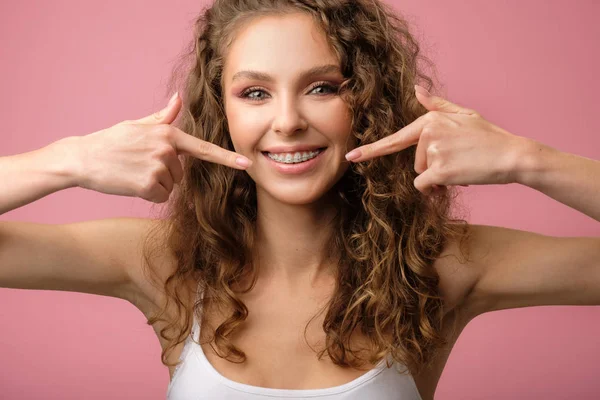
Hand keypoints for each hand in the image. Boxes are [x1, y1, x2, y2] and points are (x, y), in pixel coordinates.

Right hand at [71, 92, 252, 202]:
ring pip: (171, 186)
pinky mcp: (149, 185)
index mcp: (169, 134)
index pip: (204, 148)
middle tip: (139, 164)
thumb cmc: (112, 141)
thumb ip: (164, 116)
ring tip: (134, 172)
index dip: (227, 158)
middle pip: (182, 173)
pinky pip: (161, 196)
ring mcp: (159, 167)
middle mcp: (168, 149)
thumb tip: (178, 97)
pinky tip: (132, 183)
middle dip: (165, 173)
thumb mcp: (139, 125)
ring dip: (155, 184)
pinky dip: (148, 194)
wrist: (83, 158)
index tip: (246, 164)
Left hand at [344, 85, 526, 194]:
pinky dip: (437, 188)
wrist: (513, 155)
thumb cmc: (489, 137)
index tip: (351, 158)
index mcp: (430, 120)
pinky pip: (425, 186)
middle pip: (414, 162)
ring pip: (420, 175)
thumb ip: (437, 105)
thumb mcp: (464, 115)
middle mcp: (427, 132)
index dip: (371, 150)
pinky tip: (458, 178)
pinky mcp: (439, 169)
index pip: (395, 139)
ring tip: (461, 167)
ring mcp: (433, 150)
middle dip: (432, 167)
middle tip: (457, 161)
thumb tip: (416, 89)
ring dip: (437, 178)